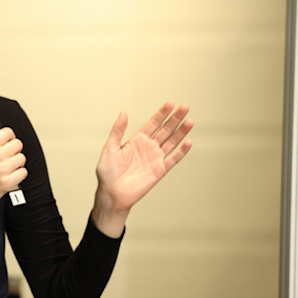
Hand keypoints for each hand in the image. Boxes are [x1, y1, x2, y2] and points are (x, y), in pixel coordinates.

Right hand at [0, 127, 27, 222]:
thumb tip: (4, 143)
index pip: (8, 132)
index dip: (10, 138)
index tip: (9, 143)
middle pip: (18, 144)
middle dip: (15, 151)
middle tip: (9, 158)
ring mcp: (1, 169)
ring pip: (22, 158)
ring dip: (18, 164)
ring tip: (9, 169)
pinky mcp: (6, 183)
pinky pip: (23, 172)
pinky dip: (19, 175)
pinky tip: (11, 177)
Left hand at [92, 102, 192, 237]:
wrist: (111, 193)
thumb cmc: (107, 172)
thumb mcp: (110, 147)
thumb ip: (118, 130)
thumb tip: (123, 112)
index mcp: (137, 140)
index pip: (153, 124)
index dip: (161, 113)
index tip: (170, 103)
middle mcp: (148, 148)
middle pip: (165, 130)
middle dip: (175, 119)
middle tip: (185, 106)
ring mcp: (155, 159)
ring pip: (171, 142)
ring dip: (181, 132)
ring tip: (190, 121)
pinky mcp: (159, 171)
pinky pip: (173, 160)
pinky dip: (181, 152)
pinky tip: (188, 142)